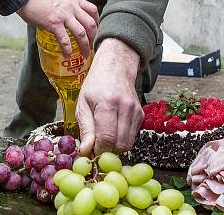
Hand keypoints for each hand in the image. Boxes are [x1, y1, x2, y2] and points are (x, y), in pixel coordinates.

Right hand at [16, 0, 98, 55]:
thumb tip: (69, 16)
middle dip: (94, 37)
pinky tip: (67, 54)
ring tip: (85, 54)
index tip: (96, 30)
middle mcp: (72, 7)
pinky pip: (65, 39)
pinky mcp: (53, 23)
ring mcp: (64, 15)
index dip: (98, 22)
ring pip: (81, 33)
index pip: (93, 10)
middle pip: (91, 24)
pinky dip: (67, 49)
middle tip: (92, 45)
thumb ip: (67, 5)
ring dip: (85, 45)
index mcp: (74, 0)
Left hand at [76, 38, 142, 155]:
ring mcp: (136, 111)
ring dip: (115, 147)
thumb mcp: (82, 105)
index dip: (98, 151)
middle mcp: (126, 107)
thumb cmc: (95, 87)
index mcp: (108, 103)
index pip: (107, 138)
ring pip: (128, 144)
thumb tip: (86, 153)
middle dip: (107, 151)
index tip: (90, 153)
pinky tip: (113, 130)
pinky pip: (132, 137)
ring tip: (104, 138)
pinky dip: (122, 139)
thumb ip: (85, 130)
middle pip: (120, 144)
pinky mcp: (141, 115)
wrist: (115, 70)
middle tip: (96, 147)